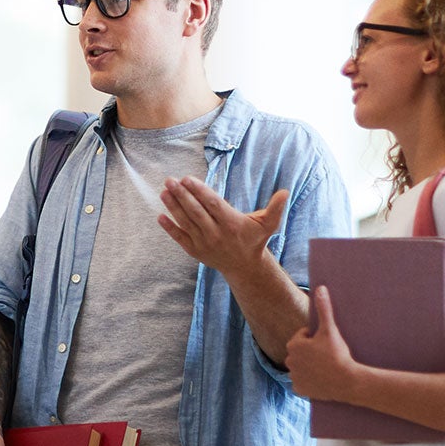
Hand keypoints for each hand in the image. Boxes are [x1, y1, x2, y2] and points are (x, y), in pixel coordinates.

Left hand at [156, 177, 287, 275]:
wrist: (244, 267)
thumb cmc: (255, 240)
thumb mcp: (268, 224)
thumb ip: (275, 208)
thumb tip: (285, 191)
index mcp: (232, 224)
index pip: (212, 204)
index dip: (199, 191)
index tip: (187, 179)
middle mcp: (216, 234)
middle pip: (196, 212)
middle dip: (182, 195)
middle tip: (170, 180)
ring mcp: (204, 244)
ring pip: (186, 222)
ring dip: (173, 207)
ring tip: (164, 191)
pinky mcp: (195, 251)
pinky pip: (180, 238)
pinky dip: (170, 228)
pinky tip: (159, 216)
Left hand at [286, 286, 360, 402]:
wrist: (347, 381)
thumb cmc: (338, 353)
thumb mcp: (330, 329)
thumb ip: (324, 308)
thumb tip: (320, 288)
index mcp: (293, 345)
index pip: (304, 337)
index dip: (316, 339)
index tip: (327, 345)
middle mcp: (289, 361)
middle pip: (302, 352)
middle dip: (312, 352)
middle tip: (328, 356)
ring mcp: (294, 377)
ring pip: (303, 366)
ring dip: (311, 366)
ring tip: (326, 367)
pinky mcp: (299, 390)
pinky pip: (303, 382)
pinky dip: (310, 381)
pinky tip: (322, 379)